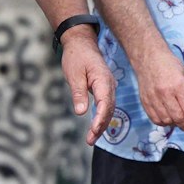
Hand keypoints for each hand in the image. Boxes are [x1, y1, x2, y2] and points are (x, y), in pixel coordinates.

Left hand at [60, 28, 115, 142]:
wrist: (81, 43)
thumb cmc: (77, 56)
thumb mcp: (74, 75)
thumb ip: (79, 93)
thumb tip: (81, 112)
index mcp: (103, 80)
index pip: (105, 103)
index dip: (100, 119)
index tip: (93, 130)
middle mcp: (109, 85)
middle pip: (109, 109)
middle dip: (101, 127)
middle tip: (90, 140)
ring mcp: (108, 87)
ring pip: (108, 109)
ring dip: (101, 124)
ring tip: (91, 139)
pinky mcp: (104, 89)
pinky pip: (106, 105)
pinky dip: (101, 117)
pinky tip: (95, 127)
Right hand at [132, 42, 183, 129]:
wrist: (149, 58)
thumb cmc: (170, 65)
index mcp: (178, 85)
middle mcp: (165, 93)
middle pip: (178, 118)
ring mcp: (153, 98)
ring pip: (166, 121)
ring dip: (174, 124)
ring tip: (178, 121)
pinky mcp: (145, 101)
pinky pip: (155, 119)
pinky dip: (163, 122)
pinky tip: (167, 119)